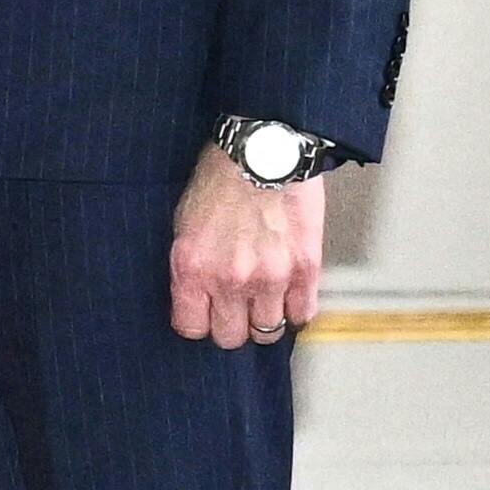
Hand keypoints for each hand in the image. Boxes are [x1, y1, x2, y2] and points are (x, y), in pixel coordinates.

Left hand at [170, 151, 329, 347]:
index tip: (204, 315)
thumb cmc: (220, 180)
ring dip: (265, 319)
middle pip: (231, 337)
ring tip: (263, 301)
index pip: (191, 328)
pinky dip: (297, 309)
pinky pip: (303, 313)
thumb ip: (191, 267)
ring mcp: (272, 277)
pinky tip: (289, 296)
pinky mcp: (306, 268)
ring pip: (269, 331)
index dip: (198, 323)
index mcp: (193, 269)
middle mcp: (231, 280)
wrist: (264, 153)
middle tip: (235, 310)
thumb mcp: (184, 225)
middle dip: (231, 326)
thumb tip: (197, 298)